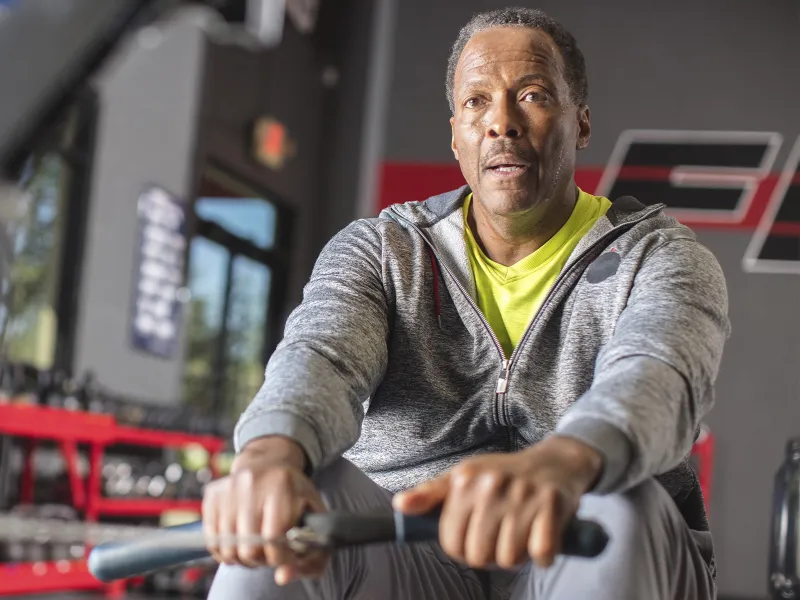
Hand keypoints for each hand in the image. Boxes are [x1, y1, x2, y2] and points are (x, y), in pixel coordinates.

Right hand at [201, 436, 327, 585]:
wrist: (268, 461)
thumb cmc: (294, 493)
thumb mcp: (313, 513)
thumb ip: (311, 551)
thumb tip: (283, 577)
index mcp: (281, 485)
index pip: (273, 539)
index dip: (279, 558)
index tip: (285, 556)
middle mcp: (251, 483)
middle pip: (248, 548)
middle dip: (260, 559)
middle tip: (268, 553)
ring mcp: (228, 489)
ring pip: (228, 548)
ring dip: (242, 557)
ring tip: (255, 548)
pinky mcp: (212, 495)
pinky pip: (211, 540)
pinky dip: (224, 550)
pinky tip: (239, 542)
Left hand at [392, 436, 601, 568]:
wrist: (554, 462)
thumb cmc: (502, 475)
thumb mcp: (463, 477)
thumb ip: (430, 494)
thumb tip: (399, 505)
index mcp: (465, 479)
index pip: (451, 542)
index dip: (463, 548)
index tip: (476, 536)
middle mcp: (491, 485)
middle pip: (479, 555)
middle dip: (491, 554)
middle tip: (501, 534)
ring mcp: (523, 495)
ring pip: (509, 558)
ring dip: (517, 555)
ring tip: (521, 532)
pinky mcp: (552, 507)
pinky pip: (540, 554)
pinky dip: (543, 555)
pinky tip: (541, 535)